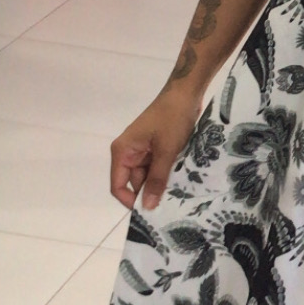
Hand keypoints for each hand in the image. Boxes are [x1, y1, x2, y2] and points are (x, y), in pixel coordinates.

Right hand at [110, 85, 202, 210]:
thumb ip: (157, 179)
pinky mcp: (156, 150)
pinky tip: (182, 181)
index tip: (151, 211)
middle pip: (135, 184)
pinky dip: (168, 175)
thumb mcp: (166, 151)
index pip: (118, 186)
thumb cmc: (172, 118)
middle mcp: (129, 154)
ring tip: (179, 193)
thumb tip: (148, 207)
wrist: (186, 93)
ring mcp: (143, 152)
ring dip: (162, 184)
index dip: (131, 201)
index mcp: (122, 152)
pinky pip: (158, 169)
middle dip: (151, 193)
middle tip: (171, 205)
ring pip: (149, 178)